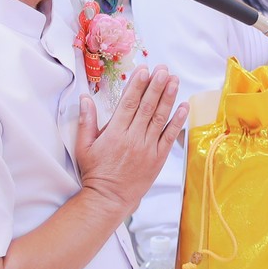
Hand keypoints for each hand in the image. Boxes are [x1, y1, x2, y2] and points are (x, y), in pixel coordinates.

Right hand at [74, 65, 186, 214]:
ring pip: (160, 118)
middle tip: (164, 69)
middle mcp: (133, 138)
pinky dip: (177, 121)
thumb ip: (86, 121)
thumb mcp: (84, 146)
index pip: (128, 104)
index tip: (144, 70)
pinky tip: (183, 106)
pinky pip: (169, 137)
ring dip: (168, 98)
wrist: (109, 198)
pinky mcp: (158, 158)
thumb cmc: (95, 172)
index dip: (137, 86)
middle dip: (156, 86)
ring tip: (174, 81)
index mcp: (115, 133)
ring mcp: (147, 148)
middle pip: (147, 107)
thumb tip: (85, 98)